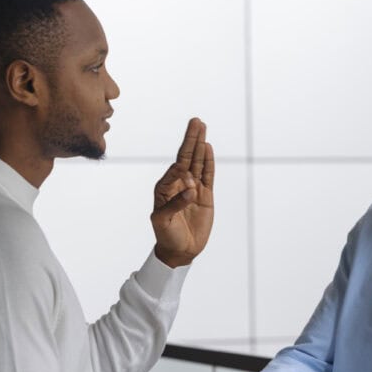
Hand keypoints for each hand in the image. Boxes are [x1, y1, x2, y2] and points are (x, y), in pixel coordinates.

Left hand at [151, 117, 214, 267]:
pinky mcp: (205, 195)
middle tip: (196, 121)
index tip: (188, 175)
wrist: (180, 250)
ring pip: (198, 163)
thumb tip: (190, 188)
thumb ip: (174, 204)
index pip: (175, 169)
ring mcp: (193, 188)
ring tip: (202, 127)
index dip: (182, 163)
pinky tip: (208, 148)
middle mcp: (179, 184)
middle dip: (191, 139)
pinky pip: (208, 175)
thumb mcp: (162, 221)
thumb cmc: (166, 235)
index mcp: (164, 187)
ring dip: (200, 145)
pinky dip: (209, 162)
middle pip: (187, 157)